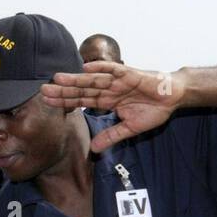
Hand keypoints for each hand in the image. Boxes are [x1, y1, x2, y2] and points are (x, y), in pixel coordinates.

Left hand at [40, 63, 186, 150]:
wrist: (173, 96)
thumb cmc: (153, 109)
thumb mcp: (129, 128)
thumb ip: (112, 136)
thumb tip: (95, 149)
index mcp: (107, 100)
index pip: (82, 101)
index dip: (65, 101)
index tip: (48, 102)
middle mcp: (109, 88)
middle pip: (82, 89)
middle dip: (63, 90)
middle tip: (43, 90)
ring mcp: (118, 80)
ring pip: (92, 79)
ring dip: (75, 79)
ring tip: (57, 78)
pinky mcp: (130, 74)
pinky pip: (113, 69)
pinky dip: (100, 67)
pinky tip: (85, 67)